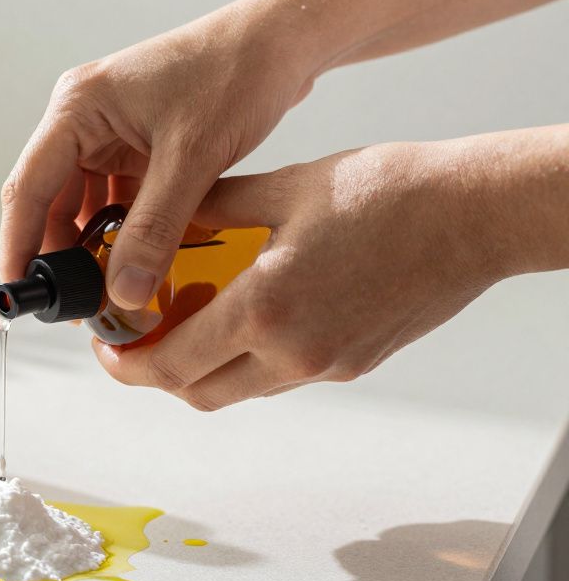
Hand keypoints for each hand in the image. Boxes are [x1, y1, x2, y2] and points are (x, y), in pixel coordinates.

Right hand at [0, 9, 317, 309]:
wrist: (283, 40)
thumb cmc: (236, 71)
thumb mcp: (192, 158)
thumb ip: (154, 230)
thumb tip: (122, 293)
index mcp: (78, 107)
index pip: (28, 186)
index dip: (19, 244)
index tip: (20, 290)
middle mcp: (84, 118)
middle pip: (50, 200)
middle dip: (60, 253)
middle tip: (74, 304)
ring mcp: (110, 132)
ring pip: (83, 205)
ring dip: (94, 246)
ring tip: (107, 290)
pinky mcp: (137, 145)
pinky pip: (116, 199)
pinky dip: (124, 232)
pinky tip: (139, 261)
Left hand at [91, 140, 509, 409]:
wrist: (475, 215)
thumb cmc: (389, 193)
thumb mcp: (283, 188)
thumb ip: (212, 209)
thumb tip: (164, 217)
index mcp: (266, 309)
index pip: (172, 364)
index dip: (127, 362)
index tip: (106, 346)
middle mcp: (294, 352)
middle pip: (198, 392)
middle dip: (155, 374)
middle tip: (132, 344)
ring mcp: (326, 365)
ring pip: (239, 389)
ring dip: (202, 369)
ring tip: (181, 324)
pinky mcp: (352, 364)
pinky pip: (279, 377)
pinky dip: (246, 358)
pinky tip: (240, 316)